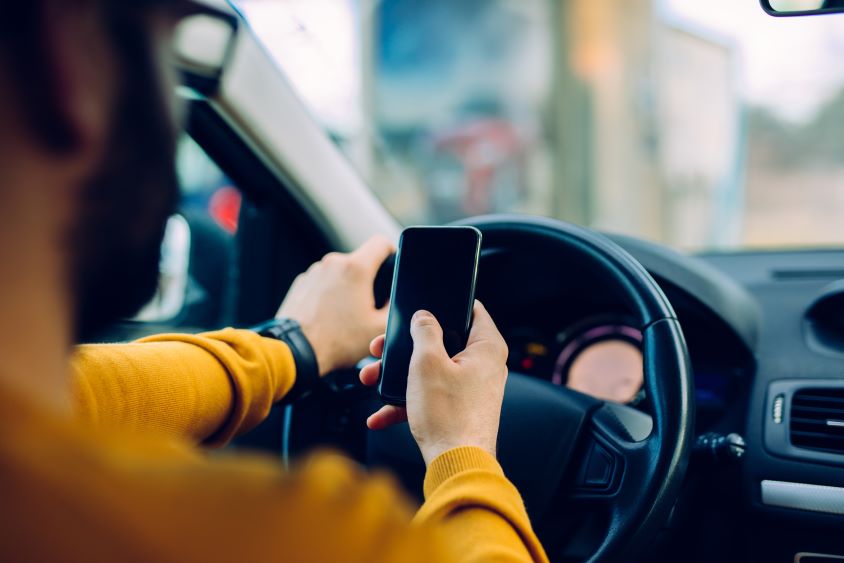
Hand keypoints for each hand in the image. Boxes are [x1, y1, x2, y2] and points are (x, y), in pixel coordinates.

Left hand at [277, 236, 394, 375]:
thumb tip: (393, 298)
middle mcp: (332, 264)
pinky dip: (329, 296)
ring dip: (347, 289)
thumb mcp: (379, 328)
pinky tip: (329, 318)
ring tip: (345, 317)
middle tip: (368, 307)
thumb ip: (394, 307)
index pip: (381, 243)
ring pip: (340, 273)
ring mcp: (313, 273)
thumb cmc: (336, 341)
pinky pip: (323, 284)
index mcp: (355, 269)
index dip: (392, 253)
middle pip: (360, 262)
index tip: (392, 267)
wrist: (296, 352)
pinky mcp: (301, 284)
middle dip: (368, 281)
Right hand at [359, 301, 508, 465]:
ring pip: (431, 371)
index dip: (446, 303)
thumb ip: (424, 331)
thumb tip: (423, 317)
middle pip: (442, 342)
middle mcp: (484, 366)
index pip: (472, 310)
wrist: (455, 467)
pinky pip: (431, 396)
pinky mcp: (459, 409)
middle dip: (406, 347)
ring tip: (372, 380)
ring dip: (399, 376)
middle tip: (382, 348)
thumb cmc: (449, 416)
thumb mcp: (427, 363)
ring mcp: (472, 389)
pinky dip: (407, 402)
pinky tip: (380, 414)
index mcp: (487, 347)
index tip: (423, 305)